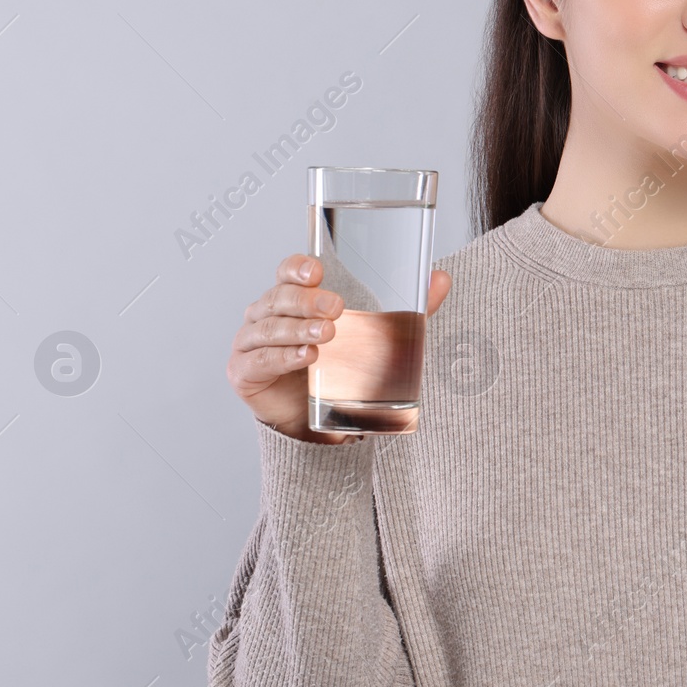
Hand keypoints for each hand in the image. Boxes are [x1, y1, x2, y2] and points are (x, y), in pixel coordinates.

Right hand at [227, 255, 452, 443]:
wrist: (319, 420)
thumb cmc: (341, 367)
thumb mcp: (377, 336)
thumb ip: (408, 309)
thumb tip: (441, 278)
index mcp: (292, 297)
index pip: (288, 271)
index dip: (298, 267)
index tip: (317, 270)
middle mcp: (266, 315)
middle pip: (278, 297)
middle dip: (306, 300)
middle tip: (336, 309)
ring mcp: (250, 342)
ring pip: (269, 327)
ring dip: (297, 329)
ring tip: (326, 336)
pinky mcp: (244, 372)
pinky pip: (259, 359)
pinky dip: (282, 357)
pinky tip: (306, 357)